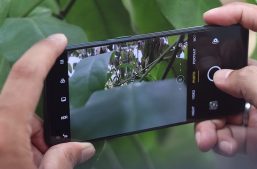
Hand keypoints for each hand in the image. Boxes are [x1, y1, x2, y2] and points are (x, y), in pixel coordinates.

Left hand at [0, 34, 94, 168]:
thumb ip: (62, 161)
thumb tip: (84, 149)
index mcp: (1, 129)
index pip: (25, 76)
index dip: (43, 53)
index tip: (59, 41)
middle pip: (21, 109)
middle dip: (40, 129)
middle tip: (46, 156)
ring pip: (11, 123)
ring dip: (26, 141)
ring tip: (31, 166)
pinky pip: (3, 130)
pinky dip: (14, 145)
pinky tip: (20, 163)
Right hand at [195, 2, 256, 168]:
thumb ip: (253, 85)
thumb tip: (222, 76)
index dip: (240, 15)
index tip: (211, 18)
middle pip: (233, 72)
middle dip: (212, 86)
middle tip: (197, 94)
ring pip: (224, 105)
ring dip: (210, 121)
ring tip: (205, 137)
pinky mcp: (252, 132)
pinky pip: (226, 129)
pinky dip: (218, 138)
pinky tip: (220, 146)